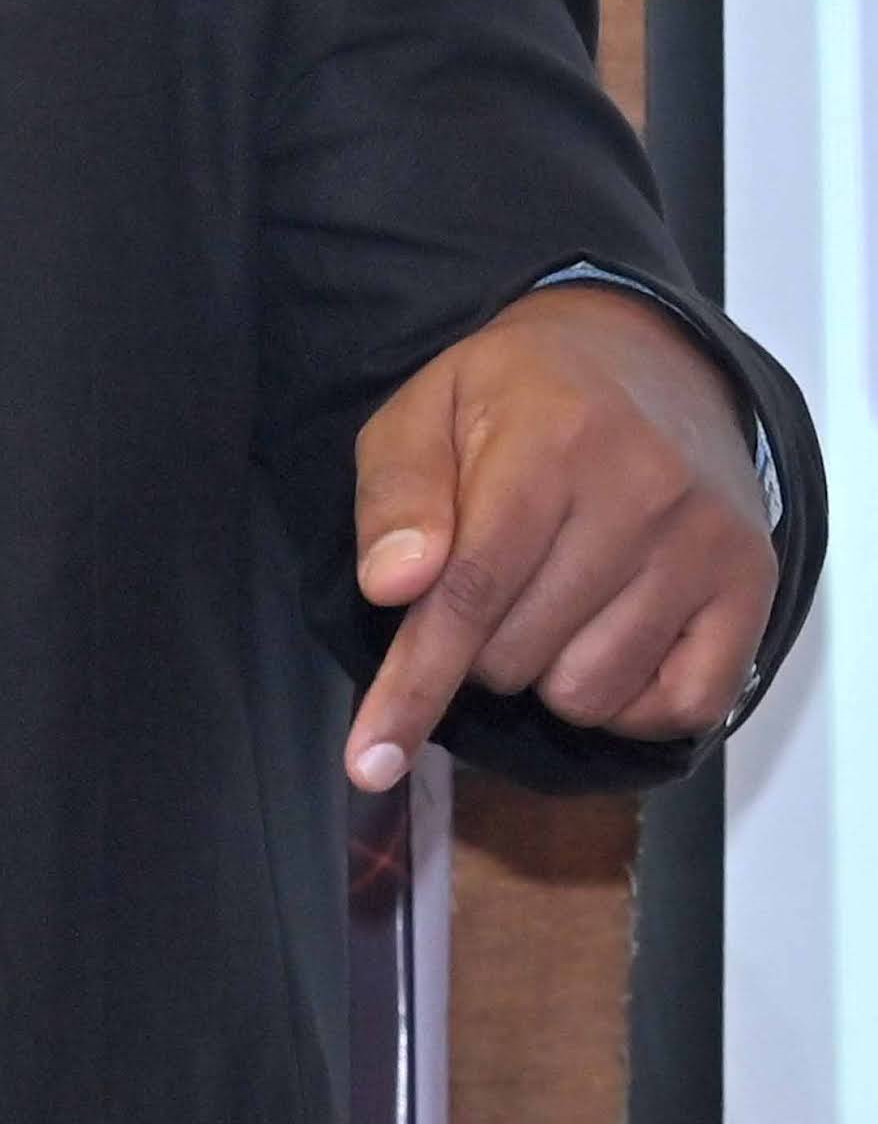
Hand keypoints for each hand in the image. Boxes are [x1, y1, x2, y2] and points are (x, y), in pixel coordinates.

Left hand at [345, 287, 775, 792]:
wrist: (648, 360)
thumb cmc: (520, 398)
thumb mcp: (427, 411)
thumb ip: (397, 495)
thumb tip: (393, 587)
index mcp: (554, 439)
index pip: (470, 593)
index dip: (413, 685)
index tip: (369, 762)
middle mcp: (645, 492)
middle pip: (516, 658)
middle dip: (477, 648)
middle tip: (492, 583)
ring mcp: (707, 544)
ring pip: (587, 694)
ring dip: (546, 673)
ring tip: (553, 597)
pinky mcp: (753, 586)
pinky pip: (676, 708)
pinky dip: (625, 701)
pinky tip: (609, 637)